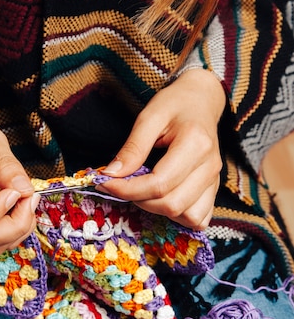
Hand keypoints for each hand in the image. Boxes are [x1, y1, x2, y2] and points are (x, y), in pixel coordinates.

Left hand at [97, 69, 225, 229]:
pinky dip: (180, 217)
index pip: (159, 183)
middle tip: (121, 186)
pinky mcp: (214, 189)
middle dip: (139, 201)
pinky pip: (199, 218)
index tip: (105, 183)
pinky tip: (163, 199)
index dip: (128, 190)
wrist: (201, 100)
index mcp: (195, 144)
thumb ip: (132, 148)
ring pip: (188, 216)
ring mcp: (215, 180)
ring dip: (159, 210)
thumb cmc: (175, 104)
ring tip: (144, 191)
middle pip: (172, 204)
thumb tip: (111, 175)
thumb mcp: (149, 117)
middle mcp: (210, 166)